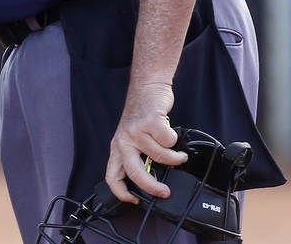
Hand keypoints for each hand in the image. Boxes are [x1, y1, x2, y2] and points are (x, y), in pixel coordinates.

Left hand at [105, 82, 187, 202]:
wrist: (147, 88)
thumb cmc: (142, 115)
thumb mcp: (133, 138)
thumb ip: (138, 156)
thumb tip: (153, 181)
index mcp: (118, 147)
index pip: (112, 176)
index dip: (121, 193)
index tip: (134, 201)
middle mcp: (124, 140)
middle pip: (135, 173)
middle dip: (152, 187)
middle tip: (165, 192)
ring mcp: (136, 130)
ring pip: (160, 156)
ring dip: (174, 158)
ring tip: (178, 155)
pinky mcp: (150, 121)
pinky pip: (168, 141)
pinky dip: (175, 141)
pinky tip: (172, 135)